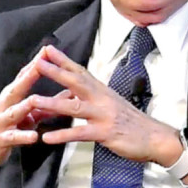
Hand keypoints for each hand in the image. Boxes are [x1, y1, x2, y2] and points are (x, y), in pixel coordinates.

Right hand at [0, 47, 61, 182]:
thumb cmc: (7, 128)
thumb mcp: (28, 115)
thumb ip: (46, 105)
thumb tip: (69, 93)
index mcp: (12, 97)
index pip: (24, 76)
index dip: (36, 63)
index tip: (47, 50)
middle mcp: (5, 105)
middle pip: (17, 88)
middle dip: (28, 76)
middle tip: (40, 64)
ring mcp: (1, 121)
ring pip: (13, 112)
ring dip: (23, 106)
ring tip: (34, 100)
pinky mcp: (0, 139)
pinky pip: (12, 137)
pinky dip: (22, 136)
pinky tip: (33, 137)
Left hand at [30, 45, 182, 166]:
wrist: (155, 137)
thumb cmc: (131, 122)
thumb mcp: (110, 105)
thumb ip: (90, 98)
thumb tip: (69, 94)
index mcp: (102, 91)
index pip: (80, 71)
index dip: (63, 60)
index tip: (47, 49)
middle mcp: (101, 98)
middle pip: (76, 81)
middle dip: (55, 71)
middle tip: (37, 62)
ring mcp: (103, 115)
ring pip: (74, 107)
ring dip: (52, 103)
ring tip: (33, 101)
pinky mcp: (105, 132)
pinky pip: (80, 133)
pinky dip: (63, 135)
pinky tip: (47, 138)